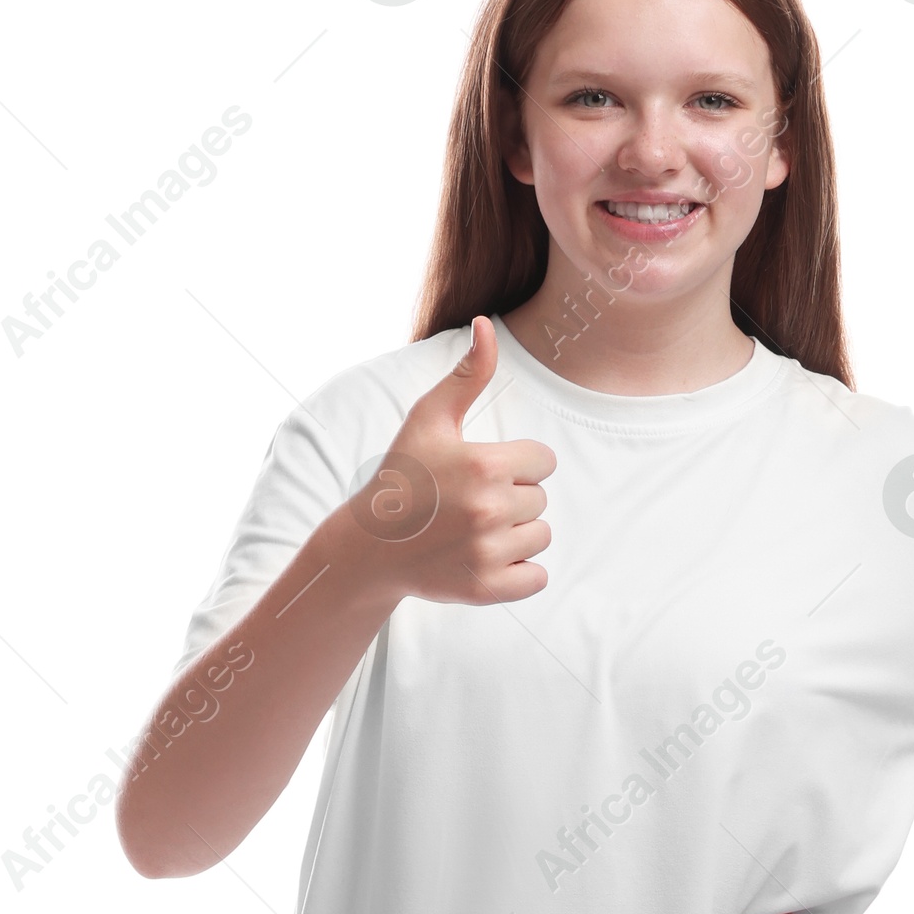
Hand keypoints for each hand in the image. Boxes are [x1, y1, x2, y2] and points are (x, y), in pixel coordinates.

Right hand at [344, 314, 554, 604]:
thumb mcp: (428, 419)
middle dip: (514, 498)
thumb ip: (466, 375)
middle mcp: (491, 509)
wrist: (370, 546)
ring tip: (476, 530)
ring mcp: (490, 552)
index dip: (517, 463)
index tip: (483, 472)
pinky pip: (537, 577)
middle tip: (470, 503)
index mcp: (485, 465)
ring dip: (517, 534)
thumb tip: (486, 325)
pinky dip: (520, 572)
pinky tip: (487, 557)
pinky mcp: (488, 588)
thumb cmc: (402, 476)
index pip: (543, 461)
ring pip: (541, 536)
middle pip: (541, 499)